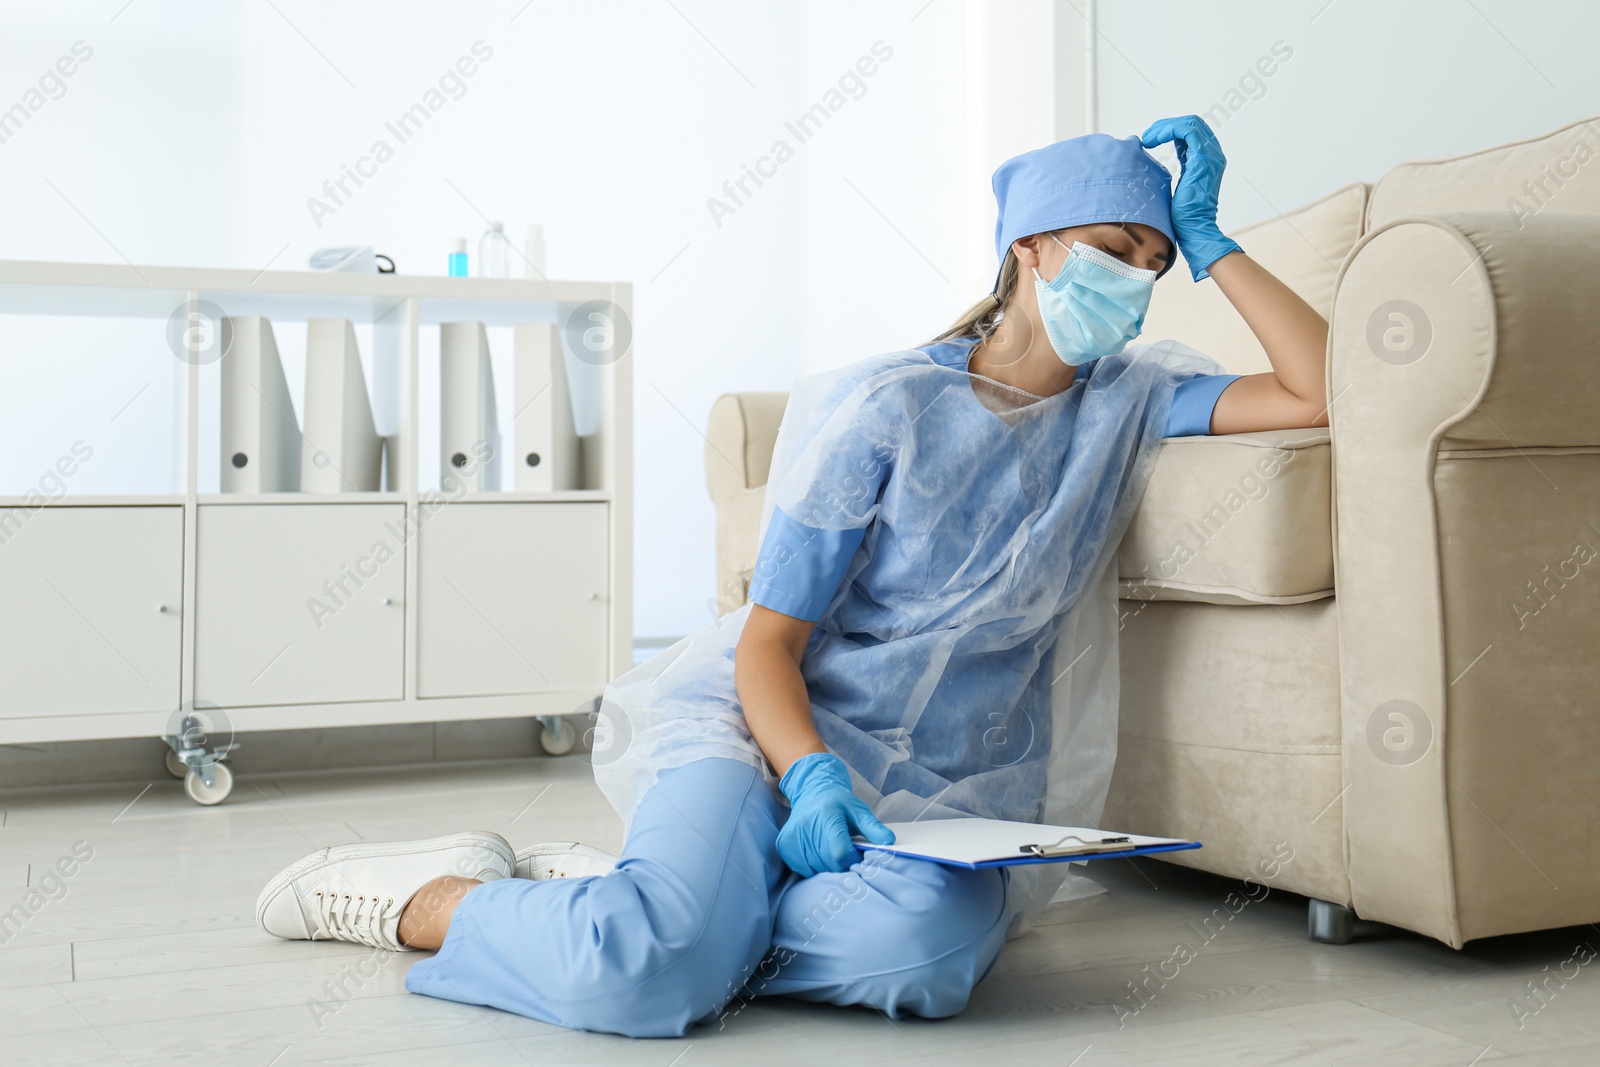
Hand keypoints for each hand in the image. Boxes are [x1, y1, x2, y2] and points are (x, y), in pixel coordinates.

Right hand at [776, 752, 894, 876]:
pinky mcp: (784, 845)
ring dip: (828, 867)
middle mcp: (806, 825)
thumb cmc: (839, 804)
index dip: (852, 860)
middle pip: (828, 863)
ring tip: (832, 852)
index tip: (857, 856)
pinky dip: (813, 867)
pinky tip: (818, 854)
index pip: (840, 852)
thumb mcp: (859, 812)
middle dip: (842, 865)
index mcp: (828, 815)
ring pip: (815, 869)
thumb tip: (889, 842)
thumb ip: (874, 828)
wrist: (812, 793)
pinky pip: (802, 869)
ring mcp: (793, 836)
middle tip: (847, 855)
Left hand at [1139, 114, 1242, 281]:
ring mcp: (1210, 155)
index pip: (1191, 132)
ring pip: (1190, 123)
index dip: (1170, 130)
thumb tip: (1155, 163)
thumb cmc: (1183, 214)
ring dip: (1165, 127)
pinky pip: (1187, 131)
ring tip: (1148, 138)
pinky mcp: (1203, 159)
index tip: (1150, 139)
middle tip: (1147, 136)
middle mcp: (1212, 154)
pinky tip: (1153, 140)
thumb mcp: (1176, 184)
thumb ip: (1175, 167)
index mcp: (1206, 159)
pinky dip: (1169, 130)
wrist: (1193, 228)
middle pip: (1192, 123)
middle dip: (1166, 125)